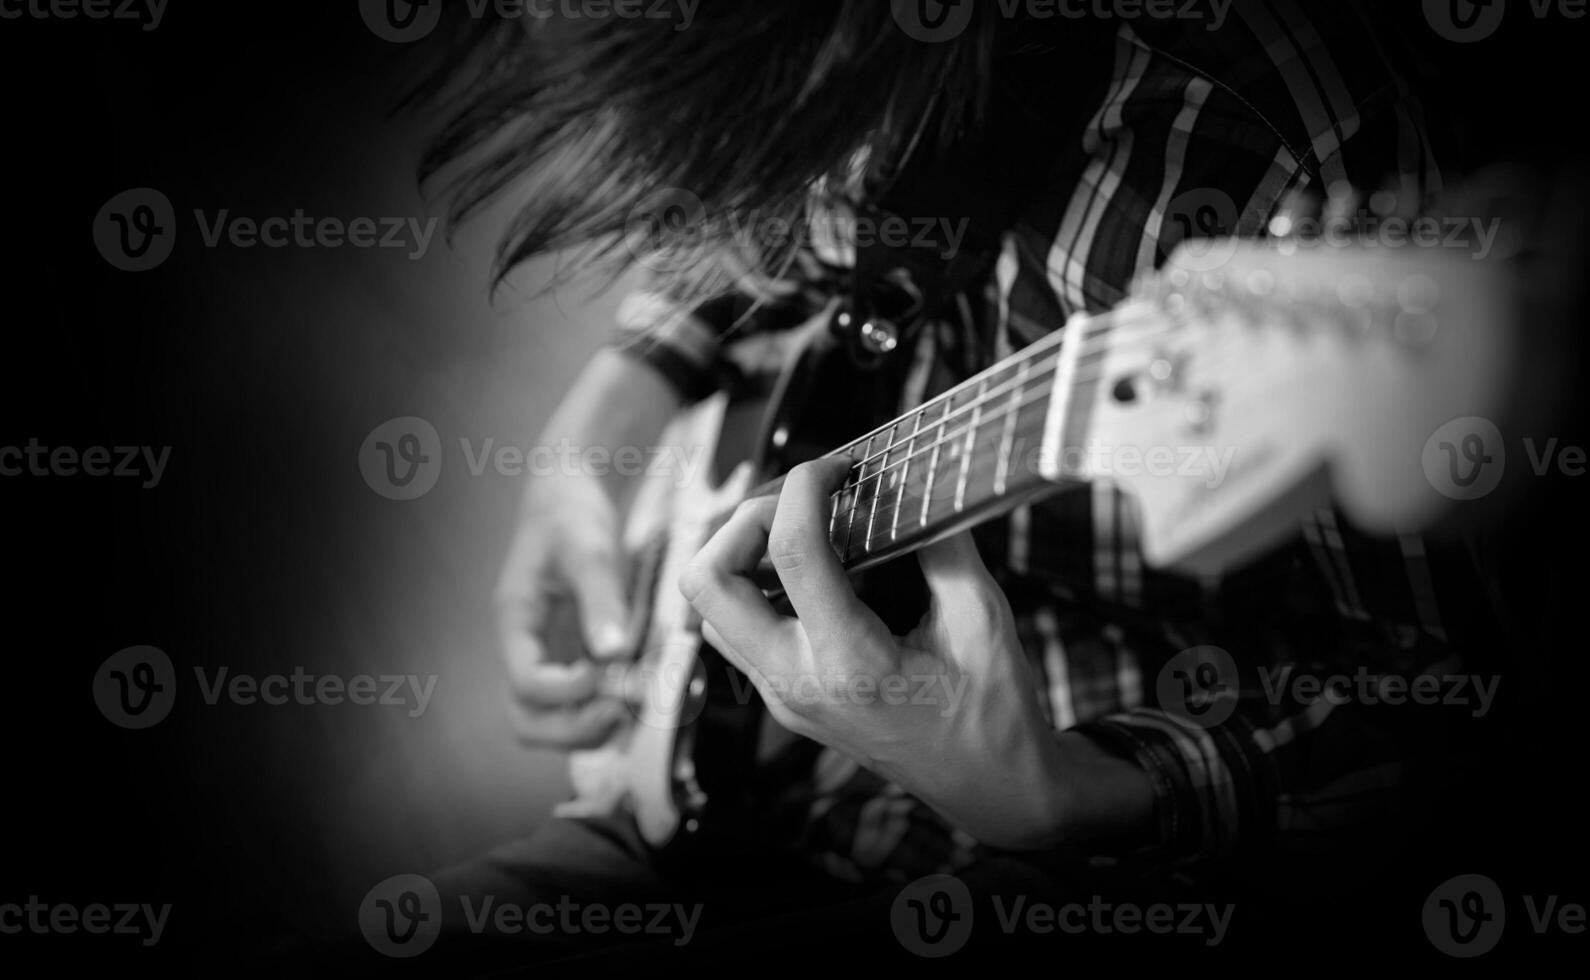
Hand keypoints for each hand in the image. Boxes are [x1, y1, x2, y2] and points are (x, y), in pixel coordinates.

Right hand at [495, 469, 631, 749]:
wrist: (568, 496)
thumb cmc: (571, 515)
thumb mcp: (589, 548)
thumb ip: (601, 600)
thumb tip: (615, 653)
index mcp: (515, 621)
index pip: (525, 683)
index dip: (567, 691)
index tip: (609, 672)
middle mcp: (524, 648)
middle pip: (527, 719)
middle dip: (573, 728)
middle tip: (622, 709)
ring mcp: (546, 656)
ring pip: (551, 721)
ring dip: (591, 727)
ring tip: (635, 705)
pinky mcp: (569, 658)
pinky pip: (578, 704)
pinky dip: (605, 710)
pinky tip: (639, 691)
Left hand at [679, 457, 1146, 849]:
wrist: (993, 790)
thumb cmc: (995, 713)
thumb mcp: (982, 619)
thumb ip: (942, 544)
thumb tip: (912, 480)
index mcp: (849, 665)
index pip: (792, 553)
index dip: (806, 486)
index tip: (838, 464)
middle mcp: (798, 684)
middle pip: (705, 582)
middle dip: (742, 520)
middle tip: (802, 500)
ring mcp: (783, 698)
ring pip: (709, 609)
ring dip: (740, 555)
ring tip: (803, 529)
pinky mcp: (785, 700)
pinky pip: (738, 632)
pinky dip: (758, 586)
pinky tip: (814, 570)